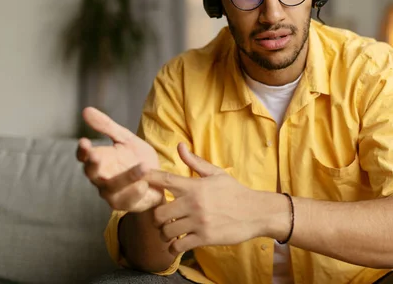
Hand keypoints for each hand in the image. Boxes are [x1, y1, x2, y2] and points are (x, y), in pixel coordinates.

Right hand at [77, 107, 162, 212]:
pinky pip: (128, 200)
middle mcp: (101, 178)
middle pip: (92, 174)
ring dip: (127, 177)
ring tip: (143, 167)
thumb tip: (85, 110)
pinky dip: (136, 192)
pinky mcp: (126, 204)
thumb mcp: (125, 139)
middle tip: (96, 156)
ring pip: (113, 187)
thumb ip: (107, 126)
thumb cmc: (138, 158)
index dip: (82, 151)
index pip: (84, 156)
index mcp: (99, 160)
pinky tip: (144, 184)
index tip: (84, 142)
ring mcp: (112, 193)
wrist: (159, 179)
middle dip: (93, 166)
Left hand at [144, 145, 285, 254]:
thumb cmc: (235, 192)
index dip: (148, 180)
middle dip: (157, 217)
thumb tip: (179, 146)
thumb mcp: (216, 174)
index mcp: (195, 186)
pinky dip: (175, 246)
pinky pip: (178, 245)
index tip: (137, 181)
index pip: (165, 180)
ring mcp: (198, 222)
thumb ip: (194, 162)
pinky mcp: (204, 238)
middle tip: (163, 218)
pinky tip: (179, 242)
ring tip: (171, 231)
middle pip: (158, 213)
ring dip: (165, 233)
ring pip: (166, 231)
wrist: (256, 212)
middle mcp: (194, 203)